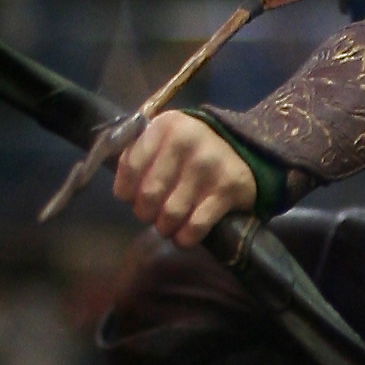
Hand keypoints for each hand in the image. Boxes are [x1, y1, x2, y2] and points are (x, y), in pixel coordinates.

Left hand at [114, 107, 258, 248]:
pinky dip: (186, 238)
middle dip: (146, 213)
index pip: (130, 168)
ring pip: (171, 214)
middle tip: (153, 214)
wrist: (241, 150)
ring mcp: (209, 165)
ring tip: (168, 225)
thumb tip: (123, 193)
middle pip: (149, 195)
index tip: (133, 199)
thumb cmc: (189, 151)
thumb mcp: (161, 141)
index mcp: (165, 126)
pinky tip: (185, 236)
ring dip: (166, 227)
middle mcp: (187, 141)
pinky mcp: (229, 188)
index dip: (127, 192)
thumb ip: (137, 158)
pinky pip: (195, 226)